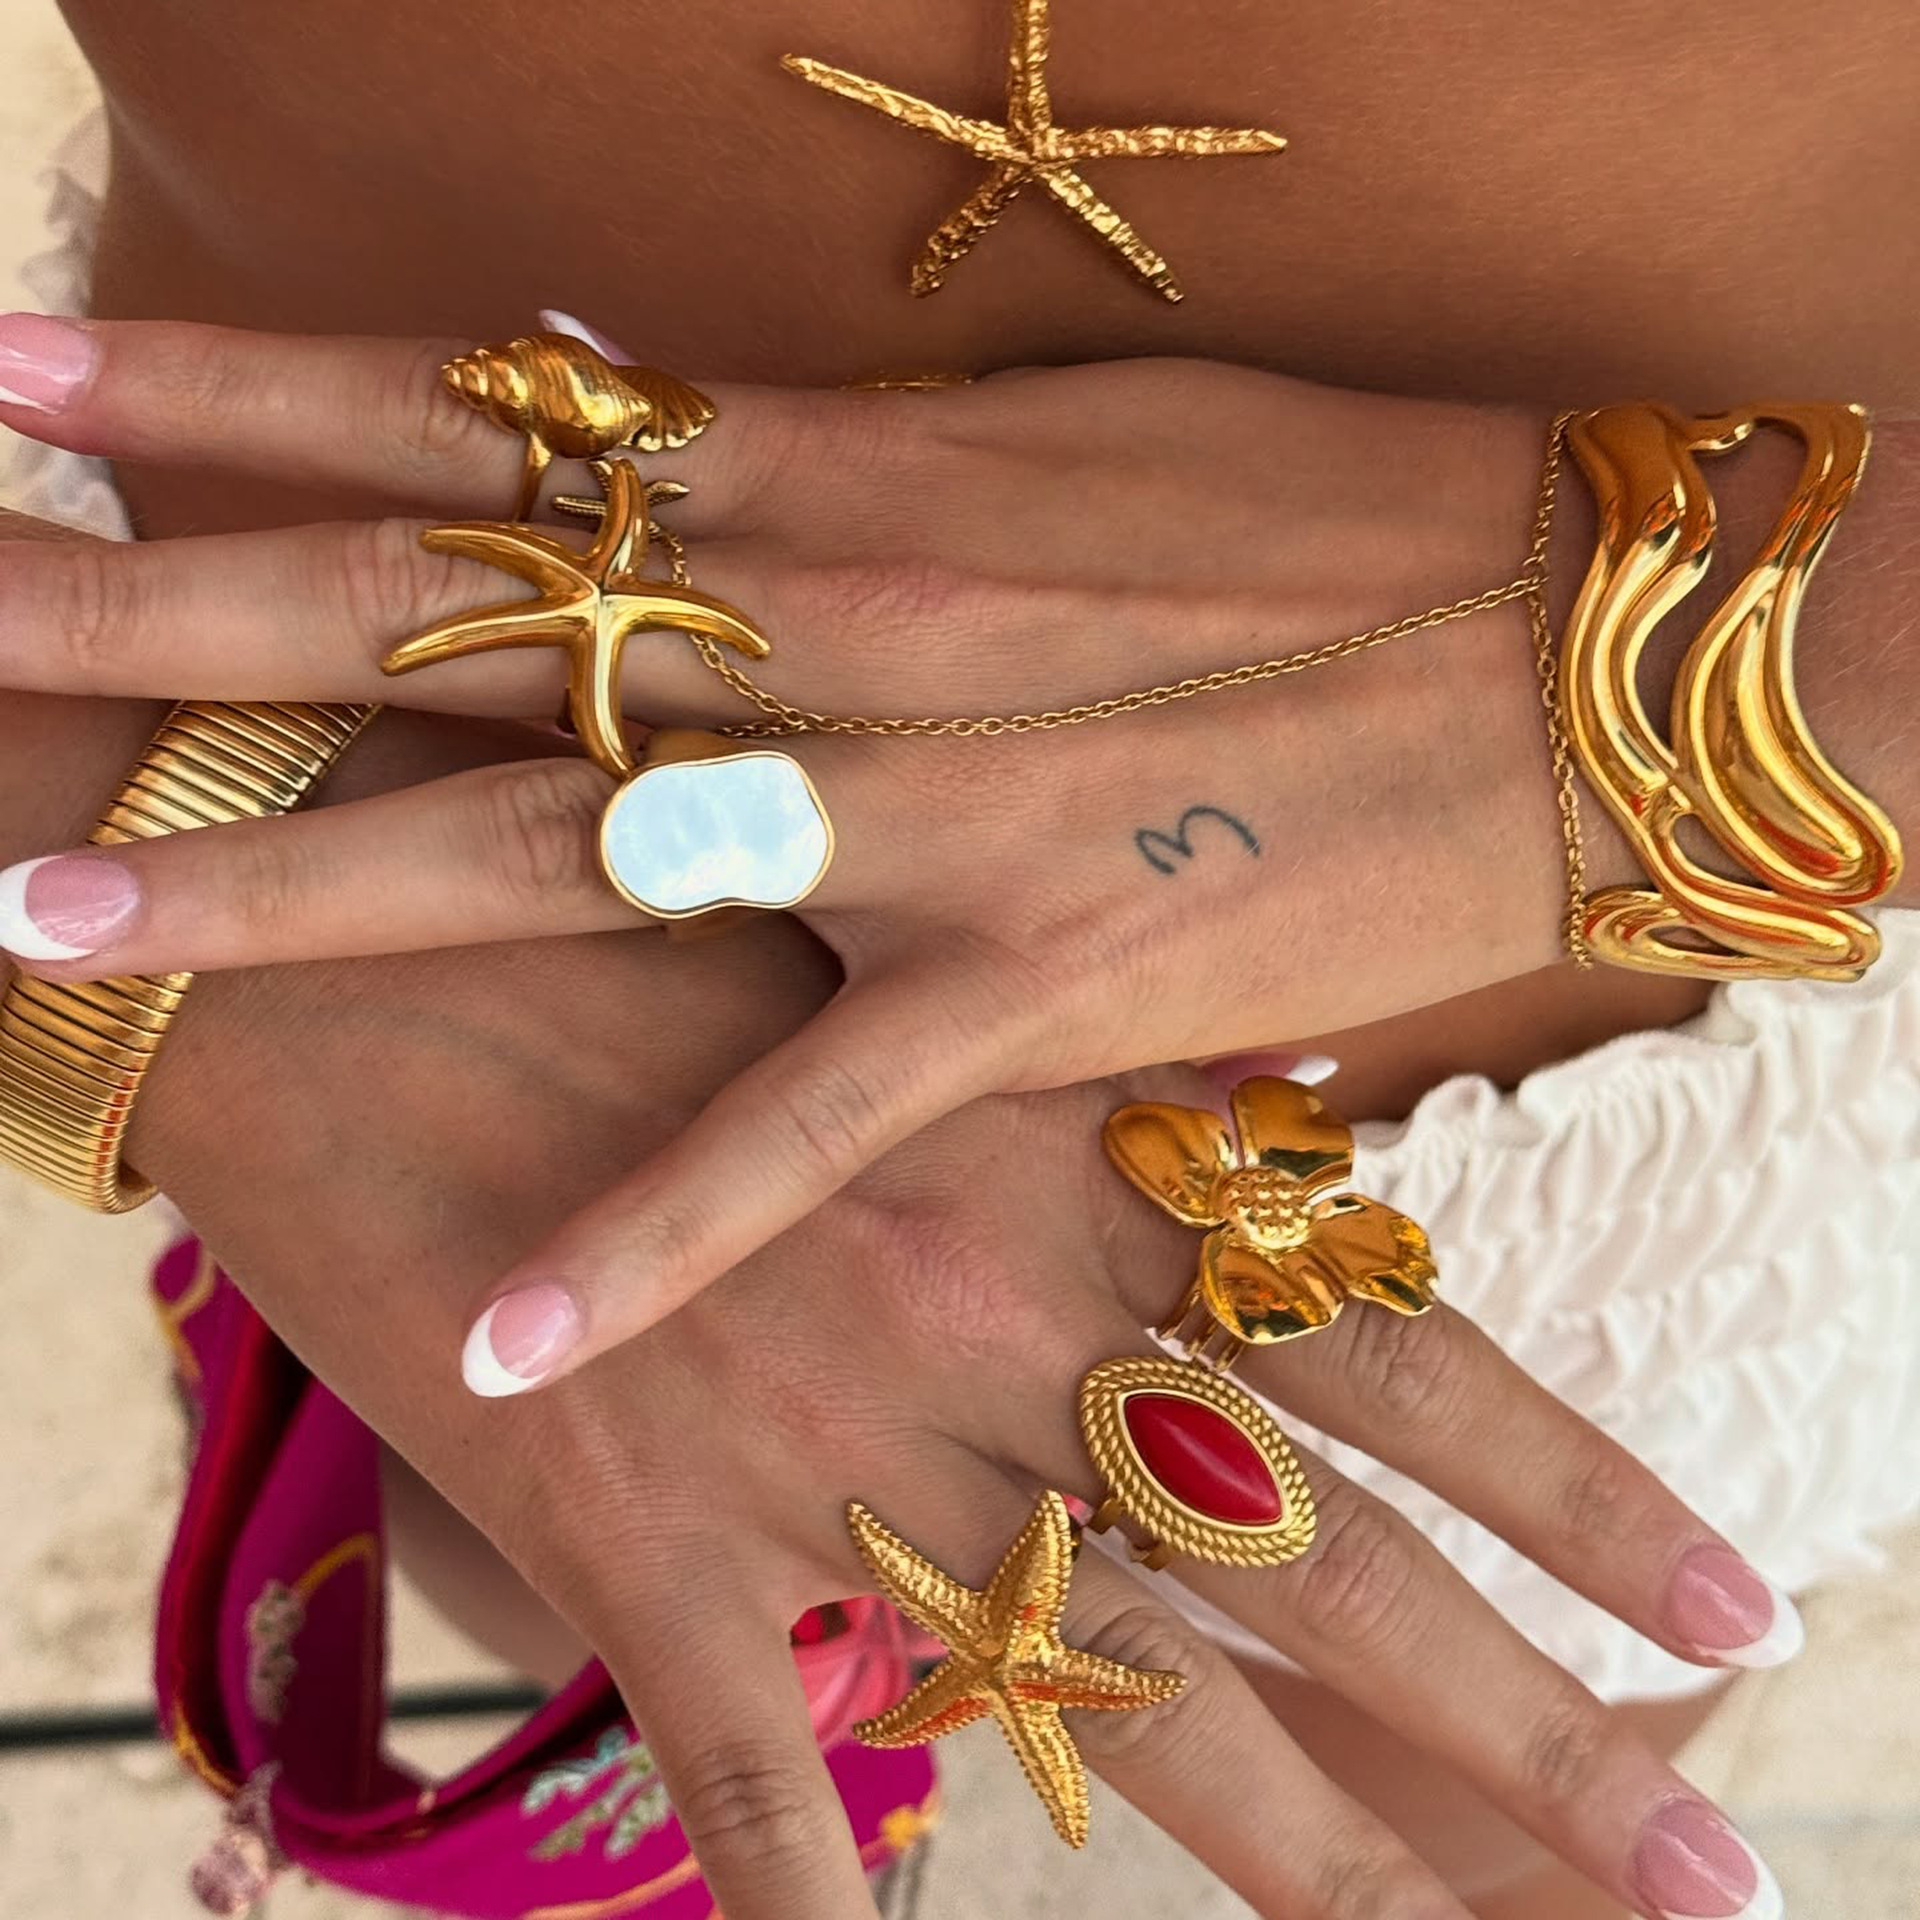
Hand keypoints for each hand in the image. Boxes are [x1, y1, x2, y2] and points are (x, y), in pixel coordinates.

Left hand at [0, 317, 1577, 1379]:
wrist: (1544, 641)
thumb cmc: (1300, 516)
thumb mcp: (1031, 445)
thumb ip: (819, 469)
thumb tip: (648, 433)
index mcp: (829, 477)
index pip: (458, 413)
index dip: (228, 380)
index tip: (28, 367)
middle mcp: (823, 628)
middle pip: (420, 615)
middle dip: (158, 610)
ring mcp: (912, 816)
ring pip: (536, 861)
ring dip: (283, 899)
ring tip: (53, 930)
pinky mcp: (1032, 992)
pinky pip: (795, 1133)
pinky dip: (646, 1238)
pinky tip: (499, 1339)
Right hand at [125, 775, 1786, 1919]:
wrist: (350, 934)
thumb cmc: (623, 936)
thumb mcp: (895, 1007)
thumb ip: (1060, 1133)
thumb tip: (1233, 1223)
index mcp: (1058, 1171)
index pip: (1385, 1348)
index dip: (1573, 1484)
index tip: (1738, 1610)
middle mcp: (987, 1322)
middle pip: (1306, 1565)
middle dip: (1526, 1738)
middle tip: (1716, 1878)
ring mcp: (816, 1440)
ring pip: (1112, 1698)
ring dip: (1313, 1871)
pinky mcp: (624, 1524)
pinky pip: (750, 1764)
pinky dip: (818, 1905)